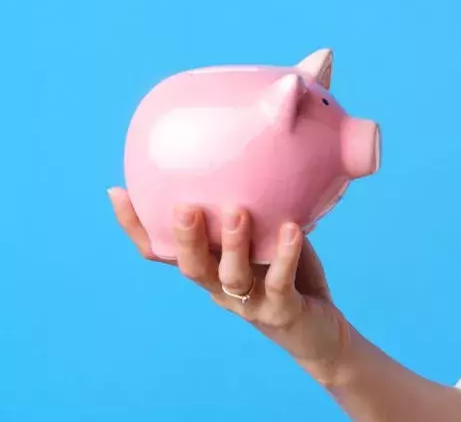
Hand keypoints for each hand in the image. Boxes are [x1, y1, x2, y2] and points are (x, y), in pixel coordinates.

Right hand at [108, 187, 348, 383]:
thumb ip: (253, 207)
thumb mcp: (266, 237)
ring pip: (231, 277)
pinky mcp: (281, 311)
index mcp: (210, 268)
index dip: (136, 229)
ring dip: (233, 244)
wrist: (320, 328)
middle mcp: (221, 288)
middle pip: (192, 267)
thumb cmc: (290, 275)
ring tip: (238, 211)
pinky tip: (292, 228)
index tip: (118, 192)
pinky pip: (280, 283)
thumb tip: (246, 154)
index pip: (162, 252)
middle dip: (185, 237)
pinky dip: (285, 256)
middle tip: (185, 206)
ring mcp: (250, 303)